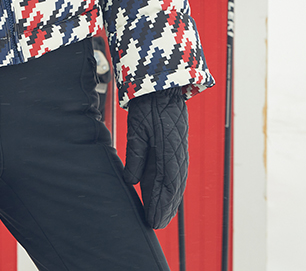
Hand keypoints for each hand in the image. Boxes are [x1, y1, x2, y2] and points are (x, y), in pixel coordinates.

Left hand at [123, 87, 187, 229]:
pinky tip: (163, 196)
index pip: (167, 187)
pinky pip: (174, 174)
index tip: (153, 222)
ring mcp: (179, 152)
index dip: (161, 206)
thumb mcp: (138, 128)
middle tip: (154, 224)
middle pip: (174, 190)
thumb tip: (132, 181)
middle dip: (165, 208)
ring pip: (175, 184)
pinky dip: (170, 188)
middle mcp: (178, 155)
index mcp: (169, 151)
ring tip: (159, 216)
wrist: (162, 87)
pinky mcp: (176, 148)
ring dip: (169, 201)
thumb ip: (136, 155)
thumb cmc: (148, 105)